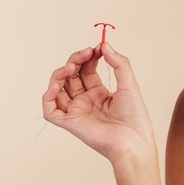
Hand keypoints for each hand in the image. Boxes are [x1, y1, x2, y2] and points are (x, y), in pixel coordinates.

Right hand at [42, 43, 155, 163]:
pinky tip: (56, 85)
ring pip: (57, 88)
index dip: (88, 56)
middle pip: (70, 75)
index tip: (97, 47)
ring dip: (60, 74)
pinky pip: (50, 109)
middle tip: (86, 52)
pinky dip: (48, 96)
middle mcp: (85, 100)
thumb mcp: (129, 84)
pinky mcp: (69, 122)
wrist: (134, 140)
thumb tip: (105, 45)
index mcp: (99, 92)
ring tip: (71, 66)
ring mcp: (76, 110)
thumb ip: (119, 63)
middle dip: (75, 60)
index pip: (86, 69)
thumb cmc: (135, 116)